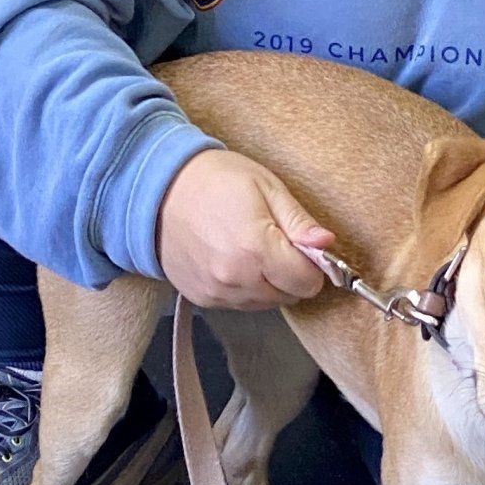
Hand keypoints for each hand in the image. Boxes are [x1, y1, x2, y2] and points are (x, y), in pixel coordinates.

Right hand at [156, 147, 337, 308]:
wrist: (158, 189)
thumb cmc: (215, 180)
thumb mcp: (266, 187)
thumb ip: (299, 222)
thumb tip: (327, 244)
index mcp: (256, 249)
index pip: (307, 282)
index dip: (313, 264)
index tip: (304, 246)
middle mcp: (236, 278)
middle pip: (289, 296)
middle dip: (291, 273)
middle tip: (276, 242)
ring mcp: (216, 292)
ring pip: (266, 303)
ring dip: (269, 283)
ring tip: (252, 248)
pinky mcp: (202, 298)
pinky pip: (240, 304)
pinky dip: (246, 287)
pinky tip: (233, 259)